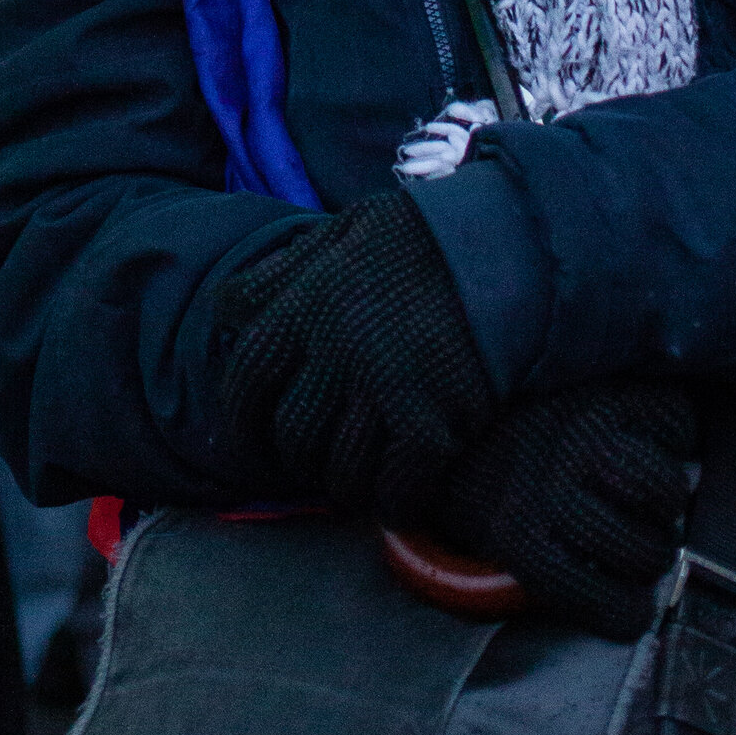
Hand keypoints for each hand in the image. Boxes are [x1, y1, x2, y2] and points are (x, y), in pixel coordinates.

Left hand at [213, 188, 495, 519]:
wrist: (507, 248)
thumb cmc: (420, 238)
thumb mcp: (340, 233)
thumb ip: (285, 273)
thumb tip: (229, 308)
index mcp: (306, 303)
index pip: (246, 377)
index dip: (240, 418)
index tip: (251, 436)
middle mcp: (336, 351)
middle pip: (293, 435)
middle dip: (297, 457)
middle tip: (316, 459)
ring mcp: (384, 391)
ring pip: (339, 472)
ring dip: (344, 485)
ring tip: (356, 480)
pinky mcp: (432, 425)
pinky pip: (396, 489)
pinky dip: (393, 501)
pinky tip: (399, 493)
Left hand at [437, 379, 697, 640]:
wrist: (453, 360)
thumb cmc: (473, 454)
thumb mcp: (470, 521)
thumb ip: (513, 574)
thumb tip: (562, 610)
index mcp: (519, 532)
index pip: (609, 605)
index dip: (627, 611)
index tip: (630, 604)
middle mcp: (559, 486)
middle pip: (648, 553)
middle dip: (648, 554)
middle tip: (637, 539)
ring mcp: (591, 431)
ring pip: (669, 494)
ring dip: (662, 497)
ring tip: (642, 489)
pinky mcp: (617, 386)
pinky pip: (678, 428)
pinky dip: (672, 434)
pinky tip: (645, 436)